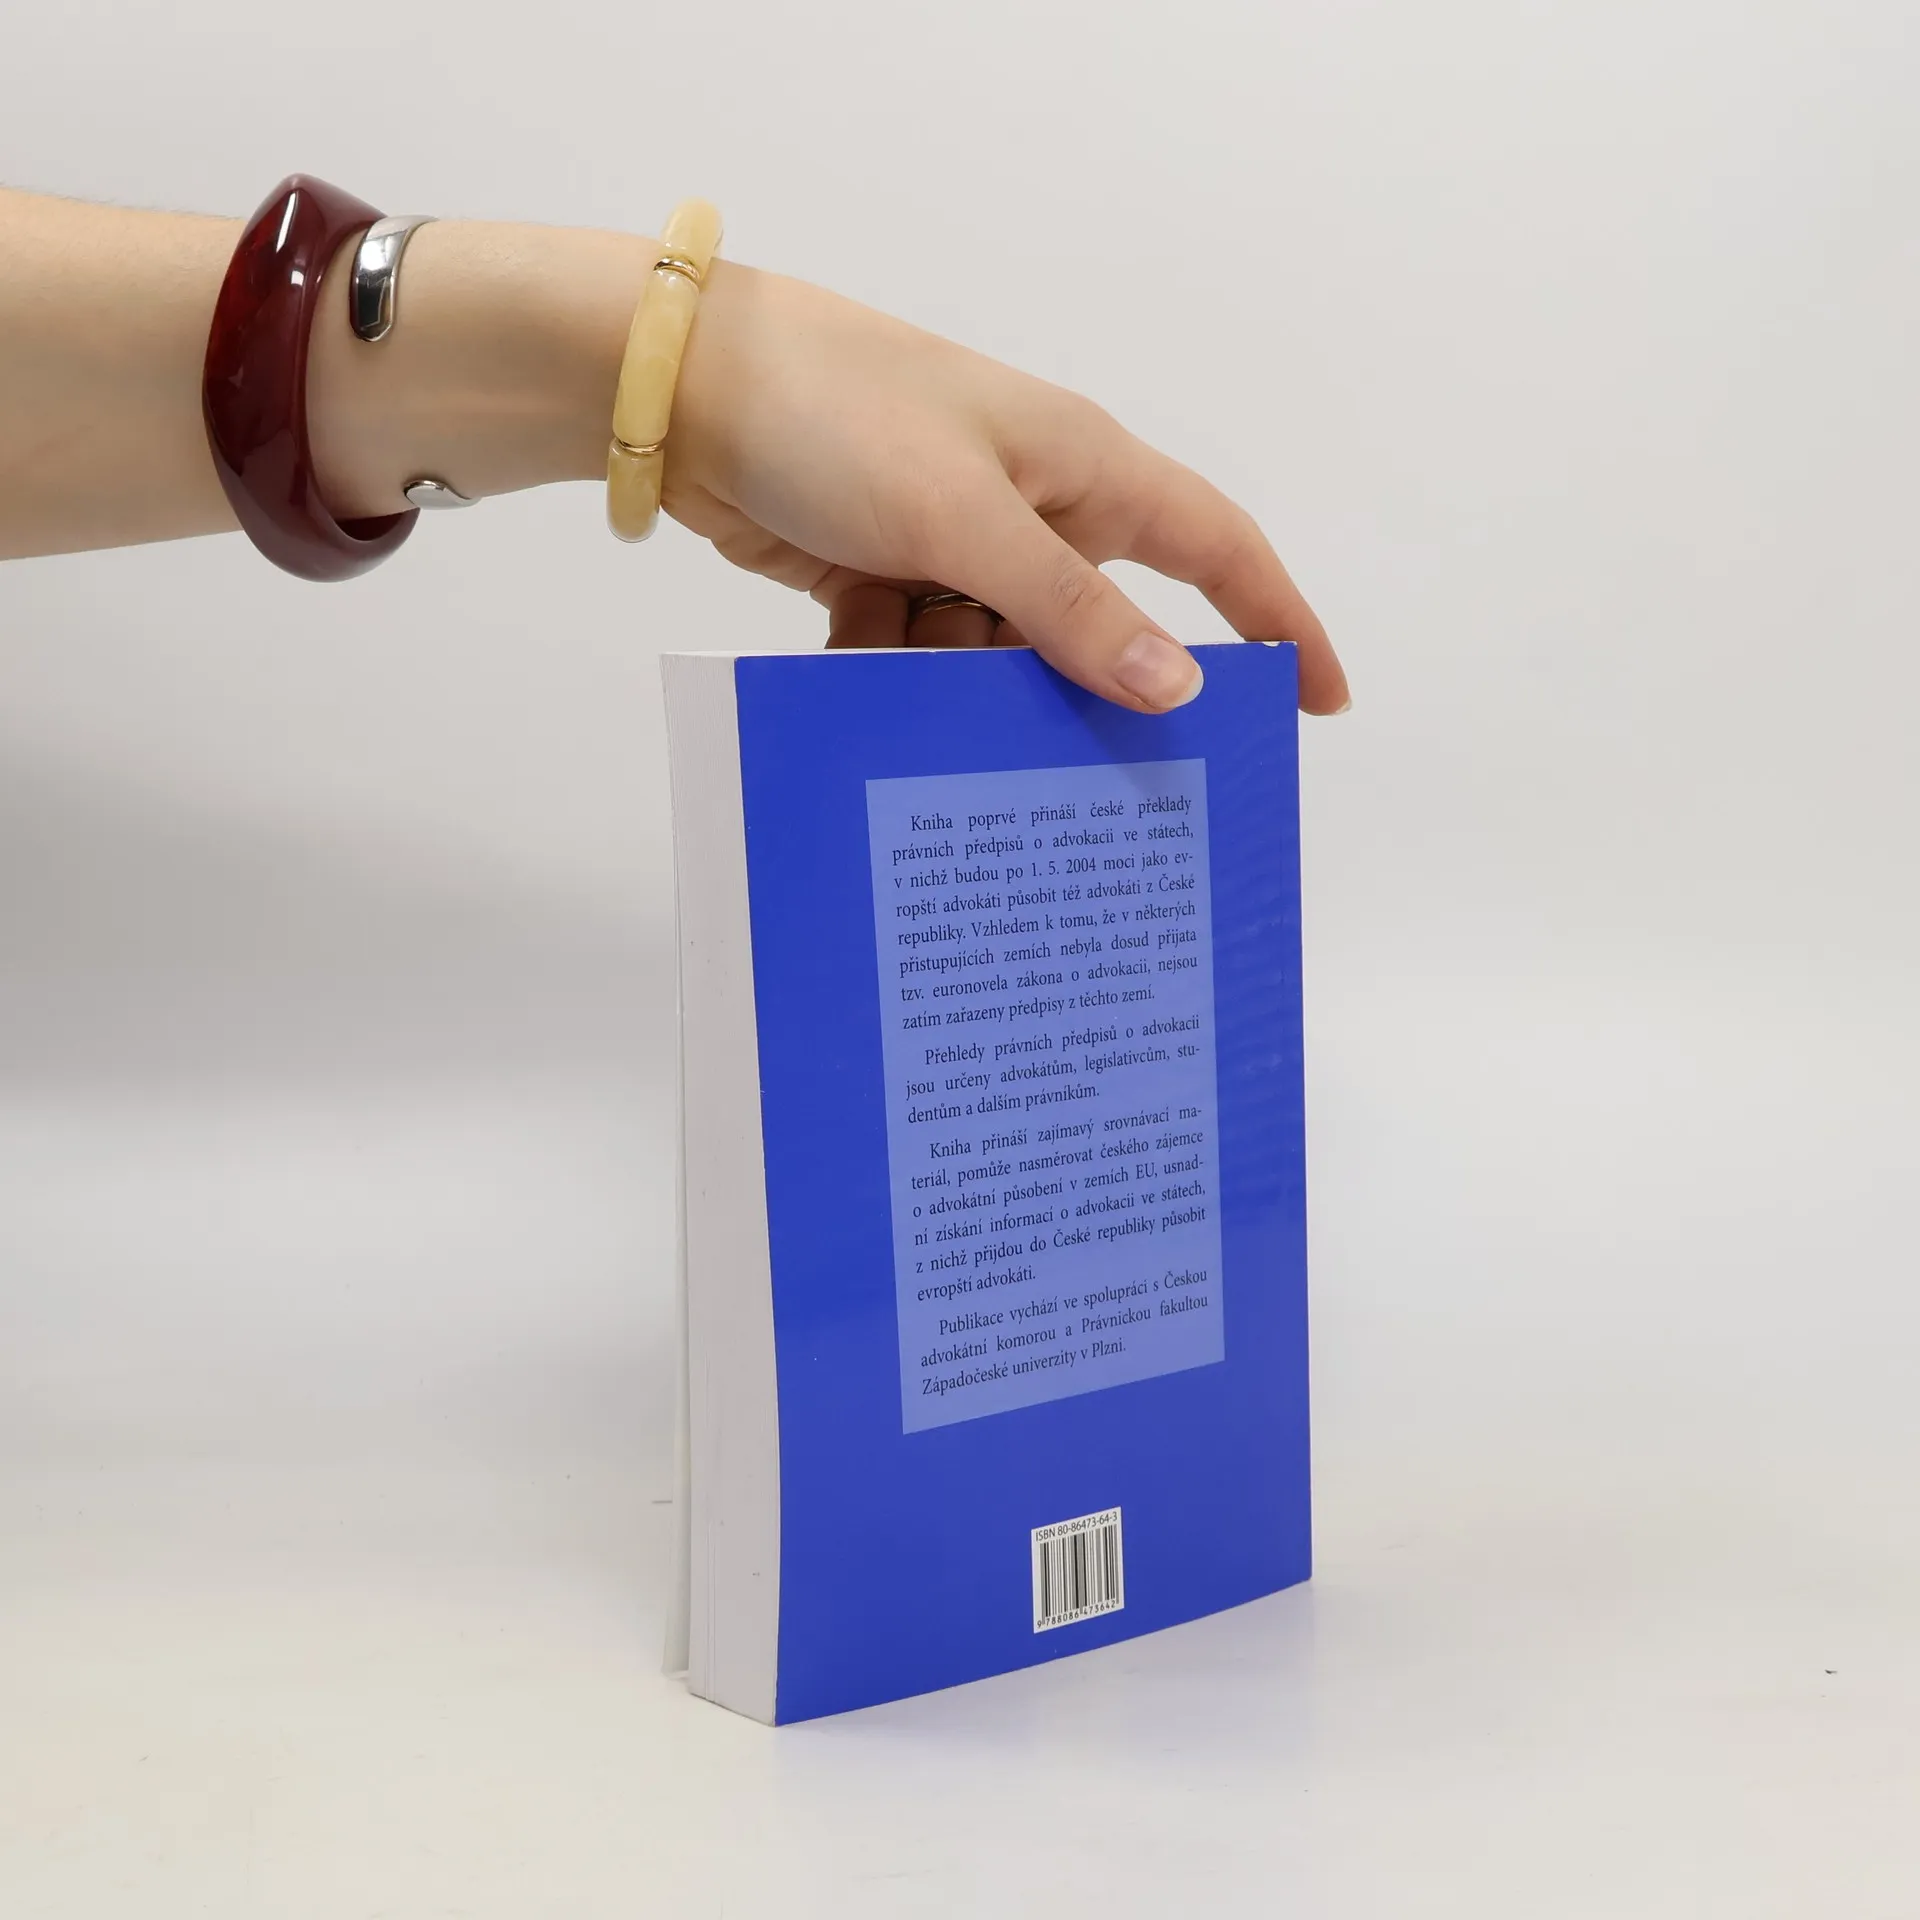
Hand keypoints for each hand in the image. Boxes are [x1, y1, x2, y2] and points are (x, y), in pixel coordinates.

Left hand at [666, 262, 1348, 716]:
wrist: (685, 392)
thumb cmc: (839, 414)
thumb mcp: (964, 515)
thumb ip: (1069, 607)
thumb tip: (1178, 687)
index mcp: (1083, 469)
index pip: (1217, 549)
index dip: (1278, 621)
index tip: (1319, 701)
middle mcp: (1033, 508)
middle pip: (1095, 627)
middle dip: (1072, 691)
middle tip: (1065, 767)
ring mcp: (956, 545)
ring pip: (999, 656)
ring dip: (959, 686)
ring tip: (918, 691)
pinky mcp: (887, 576)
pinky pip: (922, 654)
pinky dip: (894, 671)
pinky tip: (856, 665)